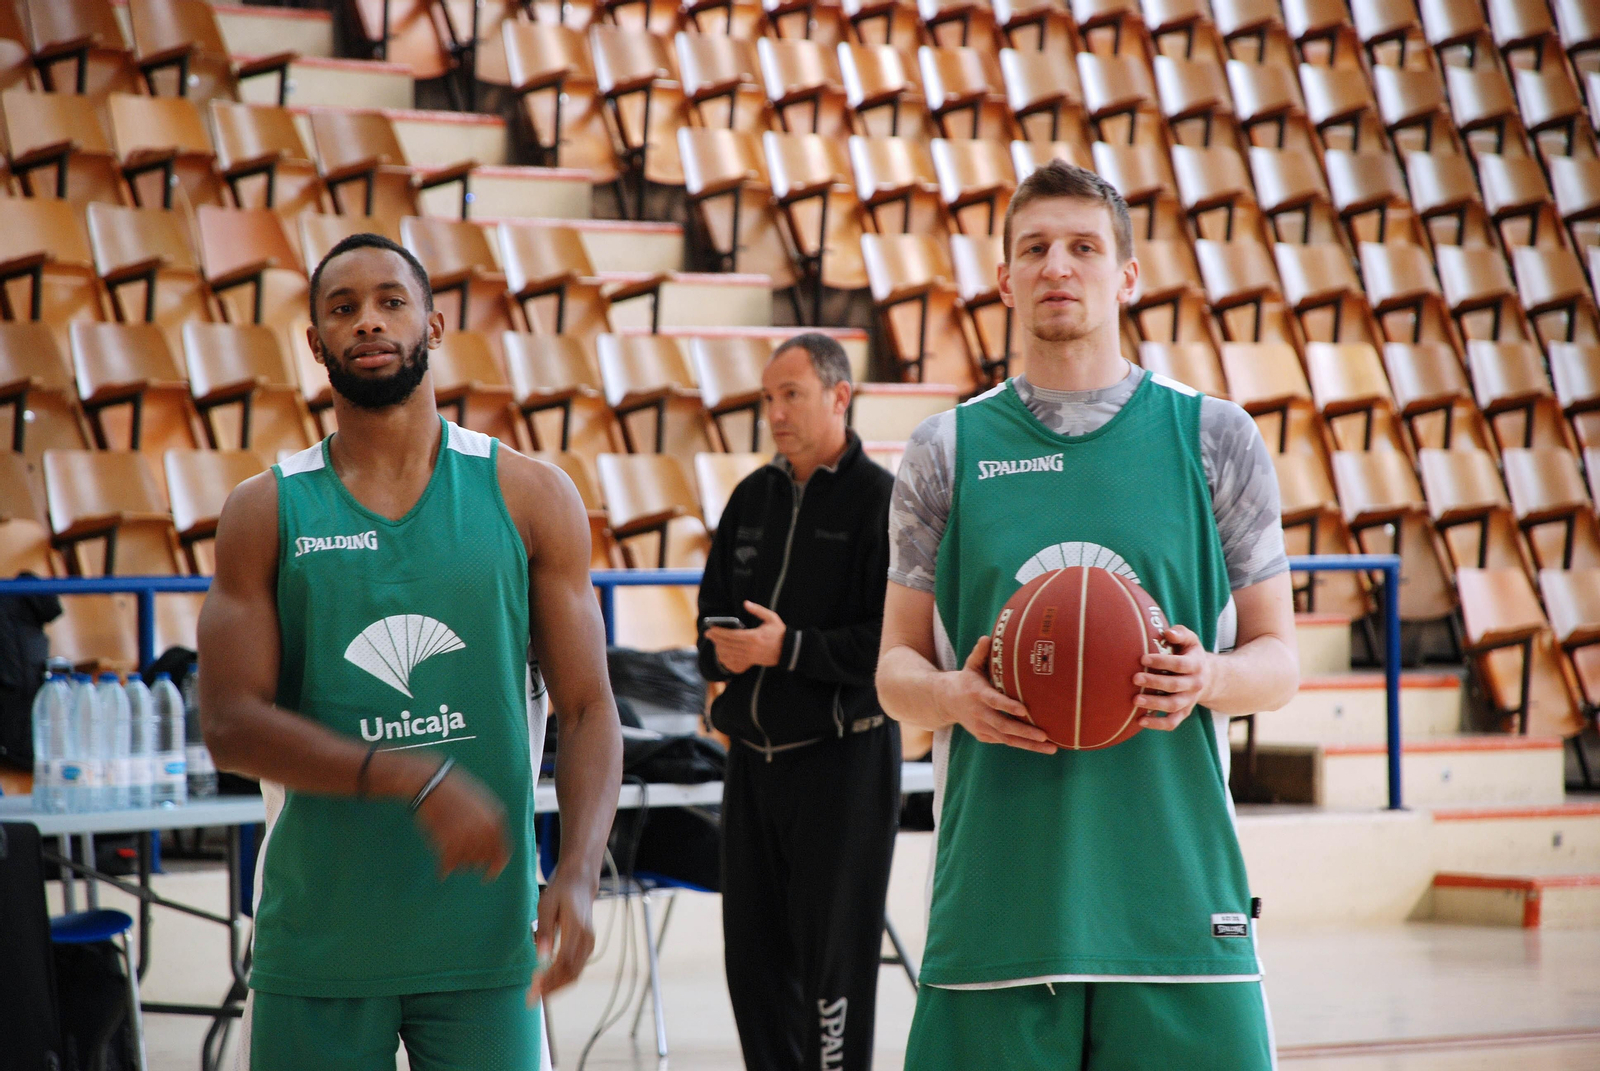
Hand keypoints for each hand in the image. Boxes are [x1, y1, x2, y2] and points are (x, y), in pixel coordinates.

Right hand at [411, 761, 511, 880]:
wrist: (430, 782)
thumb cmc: (454, 790)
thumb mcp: (482, 801)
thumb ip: (491, 823)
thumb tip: (492, 849)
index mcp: (496, 819)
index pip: (502, 852)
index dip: (496, 866)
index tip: (489, 875)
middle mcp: (485, 830)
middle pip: (484, 860)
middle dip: (474, 862)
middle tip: (461, 856)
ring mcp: (468, 837)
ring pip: (467, 864)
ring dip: (459, 862)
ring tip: (449, 849)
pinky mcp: (448, 843)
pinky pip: (450, 866)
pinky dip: (444, 869)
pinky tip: (441, 871)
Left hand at [526, 868, 597, 1002]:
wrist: (580, 885)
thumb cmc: (559, 894)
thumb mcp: (546, 906)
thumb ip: (544, 931)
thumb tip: (540, 957)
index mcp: (576, 927)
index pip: (564, 960)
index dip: (549, 977)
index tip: (533, 987)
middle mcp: (587, 938)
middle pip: (571, 971)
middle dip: (552, 988)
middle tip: (532, 998)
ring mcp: (590, 943)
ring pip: (576, 974)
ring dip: (557, 987)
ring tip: (538, 995)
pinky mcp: (589, 947)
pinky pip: (578, 969)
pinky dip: (563, 980)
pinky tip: (549, 984)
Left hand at [705, 600, 786, 673]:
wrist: (789, 650)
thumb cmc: (780, 633)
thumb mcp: (771, 618)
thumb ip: (758, 610)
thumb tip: (746, 603)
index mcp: (754, 637)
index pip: (731, 635)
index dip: (719, 632)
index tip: (711, 628)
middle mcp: (750, 648)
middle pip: (728, 645)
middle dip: (716, 639)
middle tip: (708, 634)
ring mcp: (750, 657)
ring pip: (729, 654)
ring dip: (719, 649)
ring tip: (714, 643)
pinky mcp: (751, 662)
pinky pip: (735, 663)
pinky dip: (726, 660)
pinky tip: (722, 655)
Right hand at [939, 637, 1055, 753]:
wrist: (946, 701)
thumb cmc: (968, 679)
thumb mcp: (971, 664)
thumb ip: (980, 652)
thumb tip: (988, 637)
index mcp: (977, 694)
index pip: (994, 701)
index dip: (1008, 706)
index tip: (1024, 710)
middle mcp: (979, 713)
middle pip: (1003, 726)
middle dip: (1025, 732)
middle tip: (1045, 736)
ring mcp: (981, 727)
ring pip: (1007, 739)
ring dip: (1029, 744)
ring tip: (1052, 748)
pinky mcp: (984, 736)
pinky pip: (1006, 742)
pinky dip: (1023, 744)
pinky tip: (1042, 746)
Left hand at [1135, 624, 1214, 730]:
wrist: (1207, 678)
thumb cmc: (1189, 654)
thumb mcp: (1190, 640)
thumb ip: (1180, 633)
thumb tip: (1168, 632)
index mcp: (1196, 665)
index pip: (1180, 664)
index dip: (1162, 662)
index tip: (1143, 658)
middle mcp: (1195, 684)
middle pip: (1175, 685)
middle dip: (1154, 682)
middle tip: (1135, 678)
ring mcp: (1189, 700)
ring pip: (1173, 705)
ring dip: (1154, 704)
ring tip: (1135, 700)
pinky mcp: (1183, 713)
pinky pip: (1171, 722)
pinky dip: (1157, 724)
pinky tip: (1140, 720)